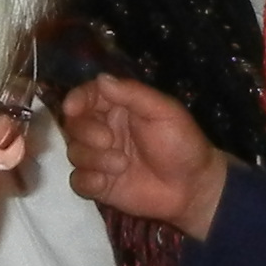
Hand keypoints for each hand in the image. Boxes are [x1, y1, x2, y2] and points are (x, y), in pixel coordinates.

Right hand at [62, 76, 228, 241]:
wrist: (193, 187)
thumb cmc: (182, 143)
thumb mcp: (164, 111)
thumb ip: (132, 94)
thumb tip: (101, 78)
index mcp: (119, 108)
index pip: (88, 96)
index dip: (77, 99)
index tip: (72, 108)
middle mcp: (105, 130)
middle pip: (74, 125)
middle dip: (86, 132)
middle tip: (109, 140)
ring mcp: (100, 158)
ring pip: (74, 152)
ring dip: (93, 158)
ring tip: (122, 165)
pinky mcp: (100, 185)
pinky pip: (77, 180)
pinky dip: (87, 181)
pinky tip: (105, 183)